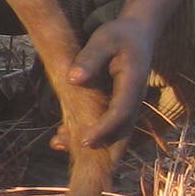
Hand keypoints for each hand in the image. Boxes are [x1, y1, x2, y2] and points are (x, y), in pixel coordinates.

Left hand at [68, 15, 156, 147]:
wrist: (136, 34)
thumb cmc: (119, 35)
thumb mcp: (104, 39)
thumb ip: (90, 58)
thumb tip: (74, 80)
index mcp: (133, 83)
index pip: (121, 112)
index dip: (104, 128)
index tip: (85, 140)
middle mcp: (133, 99)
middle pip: (121, 131)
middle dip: (100, 148)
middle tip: (76, 160)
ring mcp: (127, 104)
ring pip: (112, 132)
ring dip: (89, 143)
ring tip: (58, 144)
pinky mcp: (116, 105)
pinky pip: (105, 124)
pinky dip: (86, 132)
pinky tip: (61, 138)